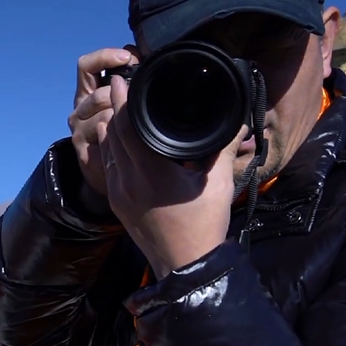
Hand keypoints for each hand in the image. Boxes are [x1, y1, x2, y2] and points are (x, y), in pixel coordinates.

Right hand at [68, 46, 140, 196]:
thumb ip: (127, 77)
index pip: (87, 65)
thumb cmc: (119, 132)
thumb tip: (136, 50)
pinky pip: (105, 139)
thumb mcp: (121, 100)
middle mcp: (79, 110)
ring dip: (123, 119)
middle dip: (122, 97)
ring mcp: (78, 131)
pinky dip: (120, 137)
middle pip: (98, 93)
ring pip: (104, 116)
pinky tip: (129, 140)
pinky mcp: (83, 152)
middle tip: (139, 100)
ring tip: (135, 124)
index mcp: (87, 92)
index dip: (105, 57)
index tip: (128, 57)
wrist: (107, 172)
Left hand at [101, 75, 248, 275]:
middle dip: (116, 108)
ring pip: (107, 150)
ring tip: (123, 110)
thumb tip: (237, 121)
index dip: (124, 99)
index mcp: (150, 173)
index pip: (126, 126)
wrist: (185, 268)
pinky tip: (123, 142)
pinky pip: (109, 167)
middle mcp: (127, 181)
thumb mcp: (218, 184)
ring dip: (112, 129)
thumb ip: (223, 148)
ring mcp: (118, 193)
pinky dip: (113, 149)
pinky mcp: (117, 204)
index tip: (124, 78)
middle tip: (123, 87)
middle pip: (112, 134)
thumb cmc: (204, 225)